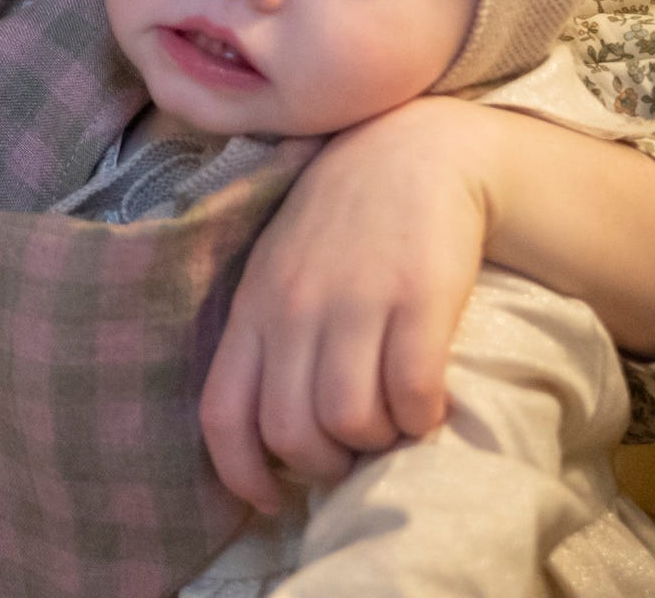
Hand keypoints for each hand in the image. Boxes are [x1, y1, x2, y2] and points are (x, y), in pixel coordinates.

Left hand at [201, 97, 490, 511]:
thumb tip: (273, 430)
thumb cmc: (342, 225)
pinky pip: (411, 395)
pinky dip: (423, 418)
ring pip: (349, 422)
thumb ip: (270, 338)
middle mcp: (293, 309)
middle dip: (326, 464)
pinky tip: (431, 404)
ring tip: (396, 423)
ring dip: (378, 444)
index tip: (273, 501)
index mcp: (252, 308)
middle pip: (291, 433)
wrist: (413, 152)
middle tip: (356, 450)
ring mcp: (353, 302)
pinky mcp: (417, 298)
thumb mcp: (281, 273)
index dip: (242, 474)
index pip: (222, 413)